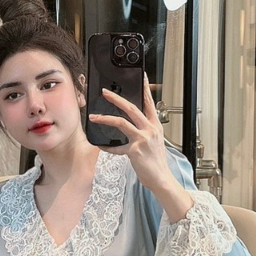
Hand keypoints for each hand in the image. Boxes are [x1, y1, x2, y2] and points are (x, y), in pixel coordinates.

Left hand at [88, 74, 174, 192]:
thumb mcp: (154, 142)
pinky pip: (116, 146)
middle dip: (116, 99)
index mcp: (155, 126)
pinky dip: (108, 147)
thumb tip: (129, 126)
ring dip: (105, 118)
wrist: (161, 178)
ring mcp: (142, 139)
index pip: (150, 103)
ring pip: (121, 122)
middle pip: (132, 108)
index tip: (141, 77)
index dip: (145, 89)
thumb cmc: (156, 162)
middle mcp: (150, 129)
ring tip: (94, 117)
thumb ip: (143, 132)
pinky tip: (101, 146)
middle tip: (105, 92)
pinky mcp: (134, 150)